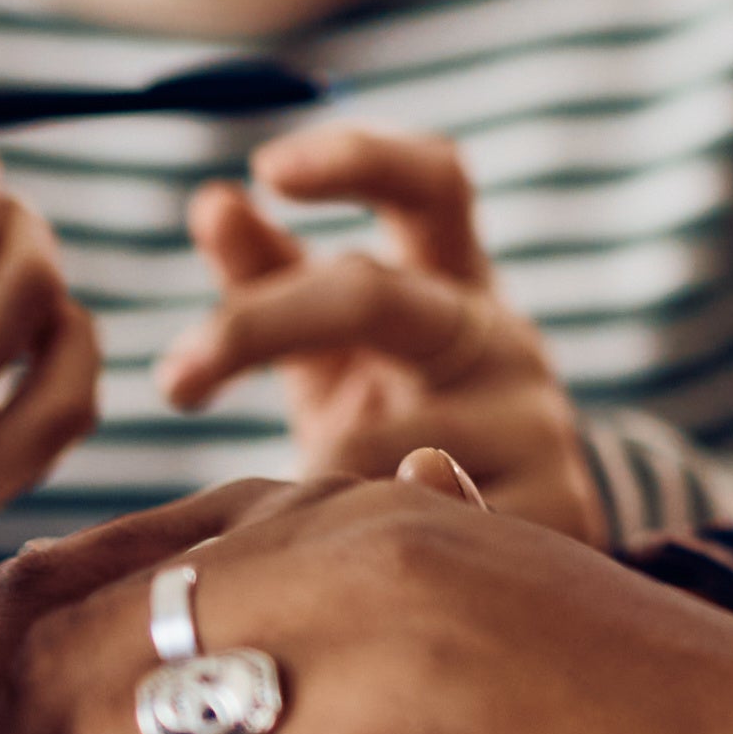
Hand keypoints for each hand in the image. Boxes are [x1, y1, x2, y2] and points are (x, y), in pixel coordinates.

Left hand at [155, 123, 597, 535]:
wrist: (517, 555)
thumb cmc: (404, 421)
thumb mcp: (338, 351)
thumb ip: (276, 278)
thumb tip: (214, 202)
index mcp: (458, 281)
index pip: (434, 182)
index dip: (360, 158)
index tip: (270, 167)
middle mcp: (505, 340)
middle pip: (379, 297)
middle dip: (259, 326)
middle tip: (173, 379)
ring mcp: (537, 424)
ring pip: (369, 444)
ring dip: (305, 484)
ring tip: (287, 530)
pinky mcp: (559, 510)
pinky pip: (414, 529)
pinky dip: (359, 554)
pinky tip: (343, 576)